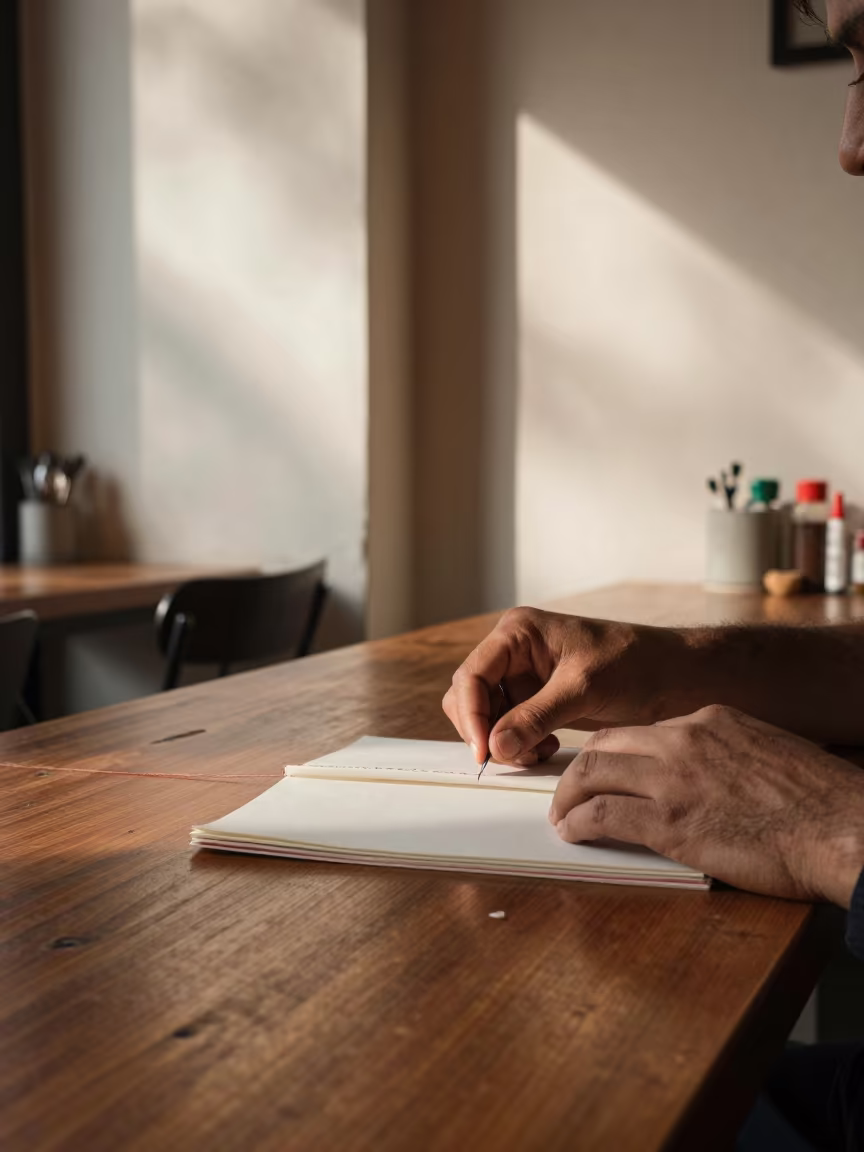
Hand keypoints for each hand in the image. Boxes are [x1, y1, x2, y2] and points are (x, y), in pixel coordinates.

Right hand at [443, 607, 689, 765]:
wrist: (674, 676)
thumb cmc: (636, 663)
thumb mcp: (584, 688)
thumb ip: (536, 717)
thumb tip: (495, 746)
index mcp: (519, 633)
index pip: (472, 676)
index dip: (472, 715)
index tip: (484, 751)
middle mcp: (514, 652)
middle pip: (471, 697)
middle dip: (486, 730)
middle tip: (516, 756)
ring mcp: (524, 677)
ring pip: (488, 717)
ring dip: (504, 742)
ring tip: (538, 753)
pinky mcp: (537, 700)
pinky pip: (510, 727)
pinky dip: (520, 745)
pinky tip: (547, 748)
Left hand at [550, 704, 863, 906]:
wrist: (843, 828)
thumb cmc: (820, 802)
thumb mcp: (770, 752)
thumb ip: (731, 755)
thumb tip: (713, 777)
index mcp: (712, 719)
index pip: (646, 730)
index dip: (621, 753)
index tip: (611, 770)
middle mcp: (684, 739)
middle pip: (608, 743)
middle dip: (581, 767)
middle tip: (571, 789)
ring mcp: (673, 778)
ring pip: (594, 772)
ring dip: (569, 795)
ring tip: (562, 813)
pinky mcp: (668, 821)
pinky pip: (603, 814)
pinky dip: (579, 822)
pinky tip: (572, 832)